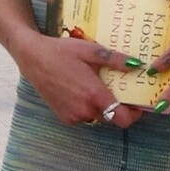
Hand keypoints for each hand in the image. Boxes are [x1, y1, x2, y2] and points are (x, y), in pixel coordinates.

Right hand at [20, 33, 141, 128]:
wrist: (32, 58)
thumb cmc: (62, 52)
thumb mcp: (91, 51)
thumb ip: (115, 60)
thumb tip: (137, 65)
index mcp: (94, 95)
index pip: (123, 119)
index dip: (134, 115)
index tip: (137, 104)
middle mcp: (84, 110)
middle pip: (111, 118)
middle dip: (118, 107)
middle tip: (119, 90)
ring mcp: (73, 116)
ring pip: (97, 118)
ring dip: (102, 107)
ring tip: (98, 87)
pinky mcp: (64, 117)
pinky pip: (84, 117)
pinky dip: (88, 108)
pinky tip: (82, 91)